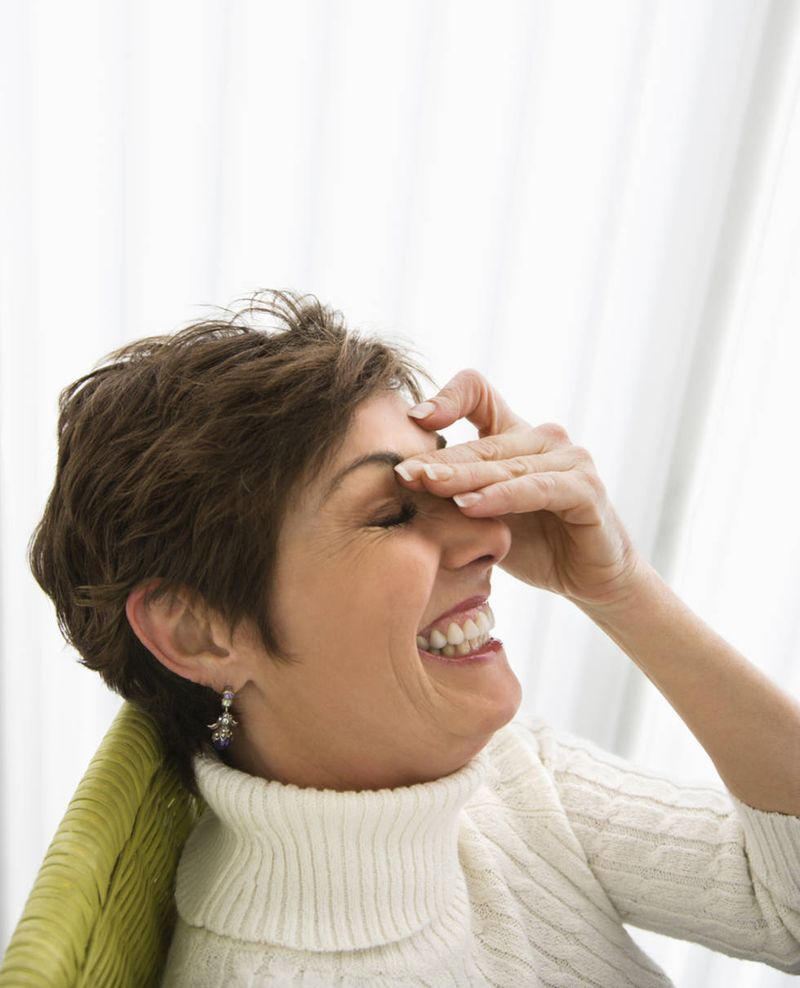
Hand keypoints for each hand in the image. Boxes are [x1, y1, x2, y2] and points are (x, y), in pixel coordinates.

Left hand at [395, 368, 648, 608]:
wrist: (588, 580)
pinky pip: (536, 488)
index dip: (447, 398)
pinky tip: (470, 507)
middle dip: (438, 460)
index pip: (478, 393)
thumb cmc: (532, 545)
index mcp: (514, 435)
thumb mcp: (481, 516)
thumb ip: (450, 495)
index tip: (414, 422)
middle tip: (402, 474)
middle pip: (482, 441)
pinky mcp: (585, 487)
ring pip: (505, 464)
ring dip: (463, 476)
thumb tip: (396, 486)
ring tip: (427, 485)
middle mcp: (542, 438)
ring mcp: (568, 458)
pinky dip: (501, 496)